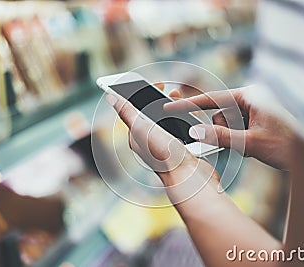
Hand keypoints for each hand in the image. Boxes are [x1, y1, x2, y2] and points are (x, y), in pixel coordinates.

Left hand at [105, 92, 220, 201]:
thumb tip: (111, 97)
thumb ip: (127, 113)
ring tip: (182, 100)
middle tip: (172, 90)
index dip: (143, 93)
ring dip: (174, 108)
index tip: (156, 82)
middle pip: (153, 114)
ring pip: (168, 121)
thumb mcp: (142, 129)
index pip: (136, 109)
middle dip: (162, 99)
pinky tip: (192, 116)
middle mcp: (151, 142)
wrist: (189, 178)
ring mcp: (167, 146)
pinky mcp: (182, 150)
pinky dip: (186, 120)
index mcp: (138, 136)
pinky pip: (182, 130)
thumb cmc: (164, 155)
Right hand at [164, 85, 293, 169]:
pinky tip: (258, 143)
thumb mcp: (251, 142)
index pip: (212, 99)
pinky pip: (238, 127)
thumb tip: (195, 132)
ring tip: (257, 144)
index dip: (189, 104)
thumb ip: (220, 136)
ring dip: (236, 137)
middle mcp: (252, 98)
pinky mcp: (259, 118)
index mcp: (250, 95)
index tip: (170, 106)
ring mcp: (256, 108)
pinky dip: (242, 138)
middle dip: (226, 131)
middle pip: (221, 114)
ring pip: (229, 123)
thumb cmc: (289, 144)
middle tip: (244, 142)